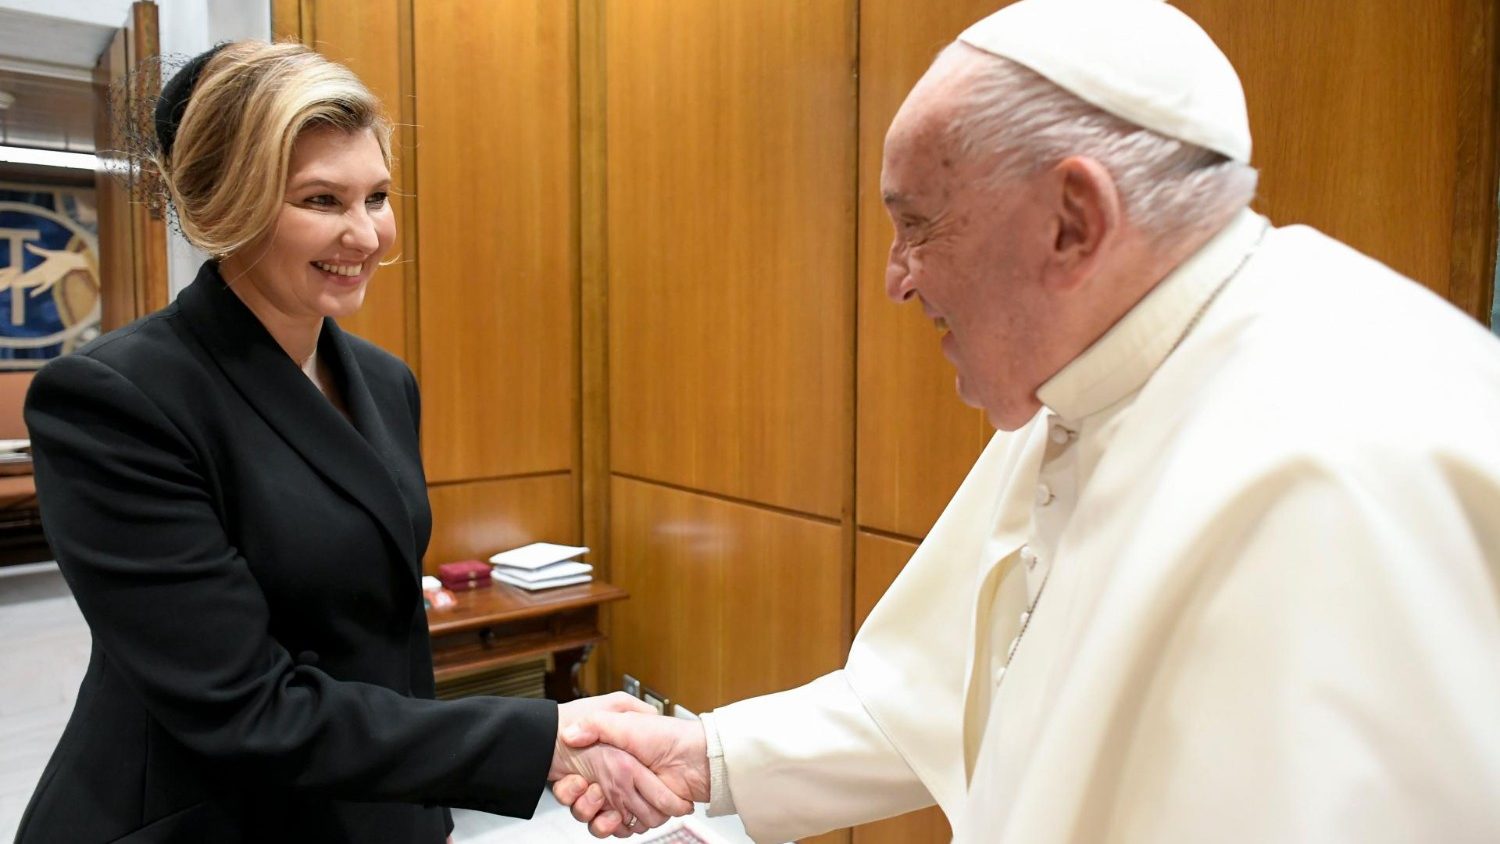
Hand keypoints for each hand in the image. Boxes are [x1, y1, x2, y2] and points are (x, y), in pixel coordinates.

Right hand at [551, 694, 693, 836]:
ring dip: (595, 816)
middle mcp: (616, 781)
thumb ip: (596, 724)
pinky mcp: (641, 816)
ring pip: (597, 820)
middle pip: (583, 803)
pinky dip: (613, 827)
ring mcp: (628, 800)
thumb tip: (569, 734)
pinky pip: (619, 830)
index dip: (569, 786)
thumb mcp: (626, 721)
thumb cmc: (665, 736)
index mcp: (610, 759)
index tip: (575, 781)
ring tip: (602, 801)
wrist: (695, 758)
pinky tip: (615, 817)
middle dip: (581, 802)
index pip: (576, 780)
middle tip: (590, 789)